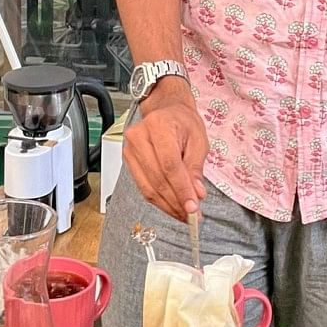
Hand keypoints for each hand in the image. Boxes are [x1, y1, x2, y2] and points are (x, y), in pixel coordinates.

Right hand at [124, 79, 207, 221]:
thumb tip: (195, 194)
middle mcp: (139, 137)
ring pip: (148, 187)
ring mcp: (130, 150)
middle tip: (192, 216)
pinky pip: (143, 187)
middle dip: (176, 202)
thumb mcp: (198, 140)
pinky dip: (159, 200)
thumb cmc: (182, 122)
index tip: (193, 208)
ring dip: (167, 206)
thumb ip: (195, 168)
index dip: (181, 190)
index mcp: (159, 126)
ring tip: (184, 215)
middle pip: (157, 179)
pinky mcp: (128, 161)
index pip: (169, 165)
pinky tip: (172, 206)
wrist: (166, 111)